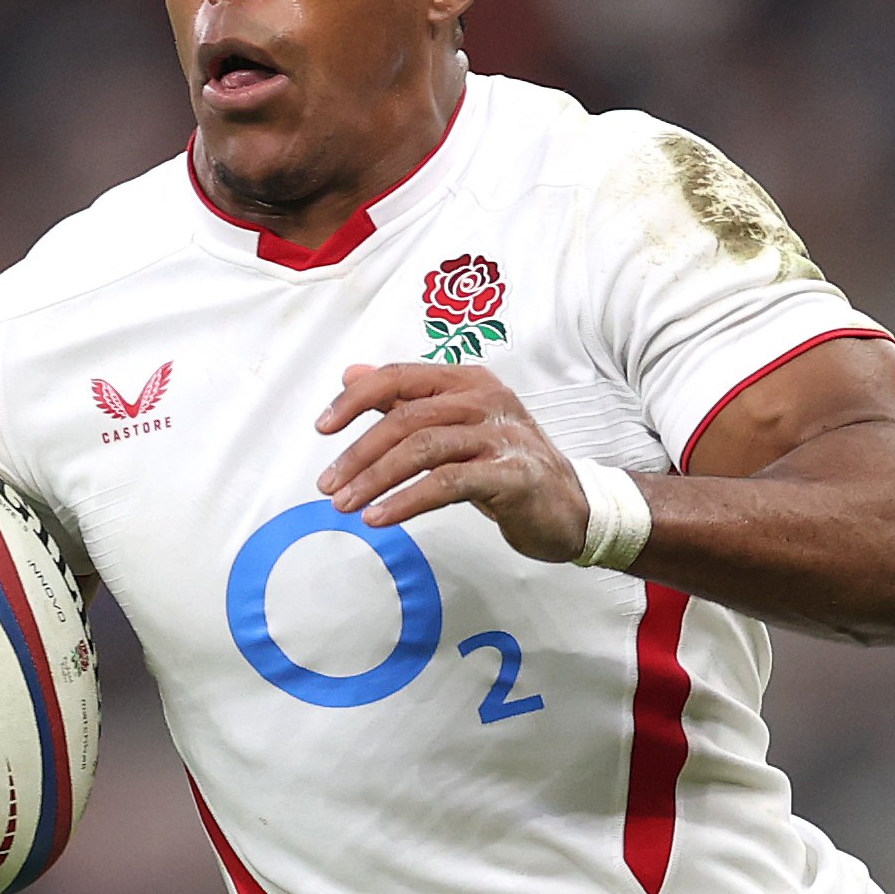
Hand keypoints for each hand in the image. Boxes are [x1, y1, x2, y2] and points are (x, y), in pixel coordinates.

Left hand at [313, 362, 592, 559]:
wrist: (571, 508)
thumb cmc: (507, 466)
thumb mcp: (455, 427)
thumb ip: (405, 400)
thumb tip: (351, 375)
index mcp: (467, 381)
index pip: (399, 377)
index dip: (354, 400)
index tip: (322, 428)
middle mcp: (485, 399)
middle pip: (406, 416)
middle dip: (359, 452)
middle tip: (328, 484)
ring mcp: (501, 435)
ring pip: (423, 447)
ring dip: (376, 478)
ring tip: (346, 505)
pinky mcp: (511, 475)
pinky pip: (448, 483)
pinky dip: (408, 500)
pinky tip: (381, 518)